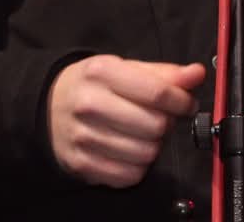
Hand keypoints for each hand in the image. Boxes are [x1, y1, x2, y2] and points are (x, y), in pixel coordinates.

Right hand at [47, 55, 207, 188]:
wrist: (47, 106)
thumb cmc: (92, 85)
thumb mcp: (122, 68)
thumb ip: (162, 73)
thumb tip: (196, 74)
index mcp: (101, 72)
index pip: (158, 93)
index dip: (182, 101)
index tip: (185, 103)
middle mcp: (89, 103)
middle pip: (156, 126)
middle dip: (166, 124)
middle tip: (158, 119)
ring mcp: (84, 136)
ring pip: (146, 154)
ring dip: (153, 147)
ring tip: (141, 135)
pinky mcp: (82, 163)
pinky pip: (130, 175)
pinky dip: (137, 167)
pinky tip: (128, 151)